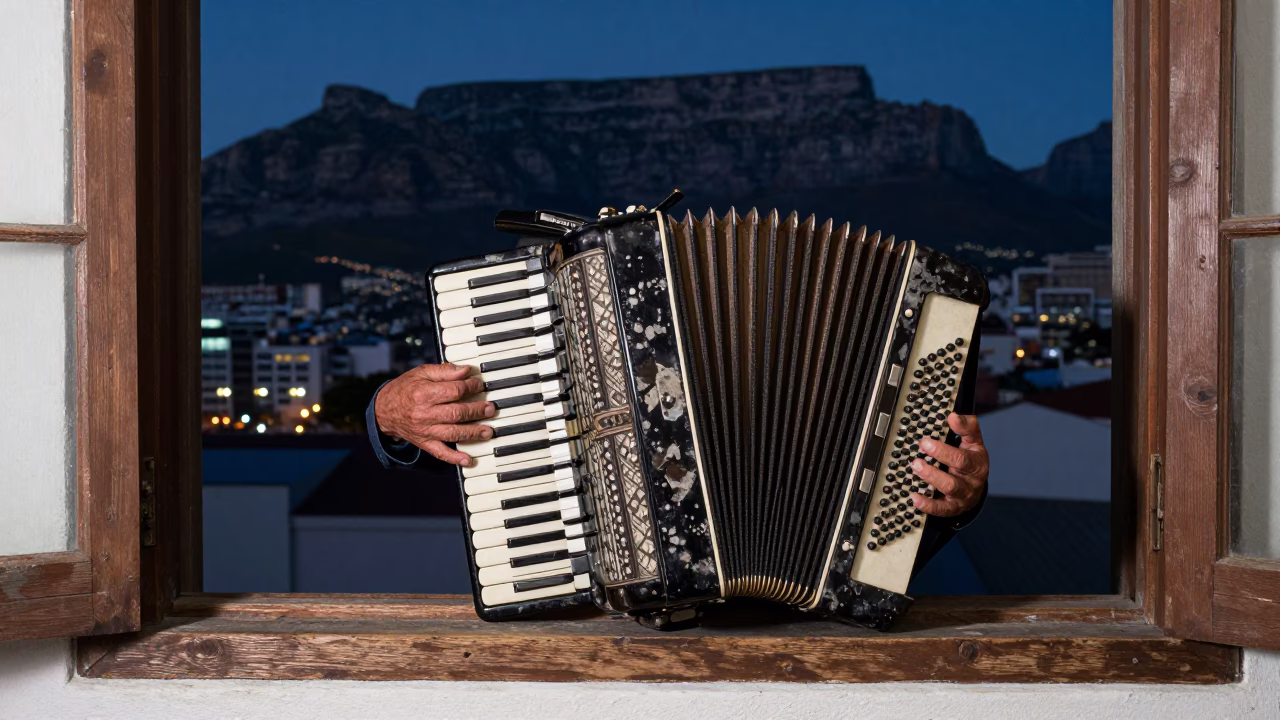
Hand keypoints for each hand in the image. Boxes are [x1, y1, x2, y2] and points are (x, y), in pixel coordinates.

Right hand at [374, 363, 494, 465]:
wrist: (384, 410)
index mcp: (423, 393)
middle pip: (456, 413)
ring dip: (472, 433)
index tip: (479, 385)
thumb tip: (466, 371)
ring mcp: (425, 430)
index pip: (454, 391)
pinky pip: (440, 453)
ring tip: (488, 431)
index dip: (471, 387)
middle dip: (476, 411)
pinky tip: (469, 460)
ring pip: (452, 433)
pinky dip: (455, 458)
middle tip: (490, 408)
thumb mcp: (422, 373)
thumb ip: (445, 371)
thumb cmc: (405, 389)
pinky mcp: (424, 443)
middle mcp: (424, 414)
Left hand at [908, 412, 988, 517]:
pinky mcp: (952, 508)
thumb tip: (953, 416)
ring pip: (948, 489)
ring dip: (930, 478)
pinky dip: (927, 505)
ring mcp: (961, 496)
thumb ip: (967, 427)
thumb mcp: (973, 443)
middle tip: (918, 455)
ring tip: (915, 467)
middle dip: (935, 464)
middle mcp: (971, 481)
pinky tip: (914, 498)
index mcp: (977, 464)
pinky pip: (940, 509)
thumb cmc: (971, 461)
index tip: (925, 441)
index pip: (962, 458)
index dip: (943, 450)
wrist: (976, 488)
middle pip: (955, 474)